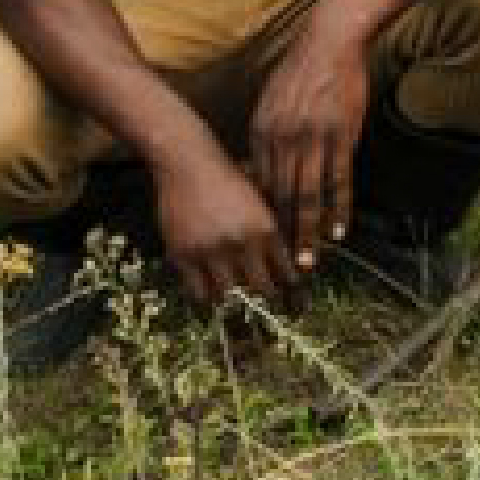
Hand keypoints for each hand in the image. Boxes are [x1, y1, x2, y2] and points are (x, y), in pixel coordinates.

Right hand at [152, 145, 298, 306]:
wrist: (187, 160)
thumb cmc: (227, 176)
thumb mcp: (259, 200)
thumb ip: (271, 230)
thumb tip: (288, 263)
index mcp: (265, 228)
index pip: (286, 272)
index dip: (292, 293)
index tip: (295, 307)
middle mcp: (241, 243)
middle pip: (261, 291)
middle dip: (267, 305)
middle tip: (269, 320)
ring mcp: (211, 251)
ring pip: (230, 296)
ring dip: (236, 305)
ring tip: (240, 316)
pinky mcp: (184, 255)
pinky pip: (199, 293)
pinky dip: (208, 300)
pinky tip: (212, 300)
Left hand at [244, 7, 376, 272]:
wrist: (329, 41)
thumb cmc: (299, 74)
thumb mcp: (270, 105)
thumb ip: (265, 140)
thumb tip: (259, 176)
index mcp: (261, 134)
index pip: (259, 188)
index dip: (262, 221)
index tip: (261, 249)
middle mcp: (282, 140)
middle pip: (280, 199)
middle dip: (281, 238)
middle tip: (281, 272)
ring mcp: (312, 138)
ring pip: (307, 196)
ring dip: (307, 233)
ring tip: (308, 262)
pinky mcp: (340, 135)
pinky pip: (338, 180)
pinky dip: (338, 209)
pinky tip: (338, 231)